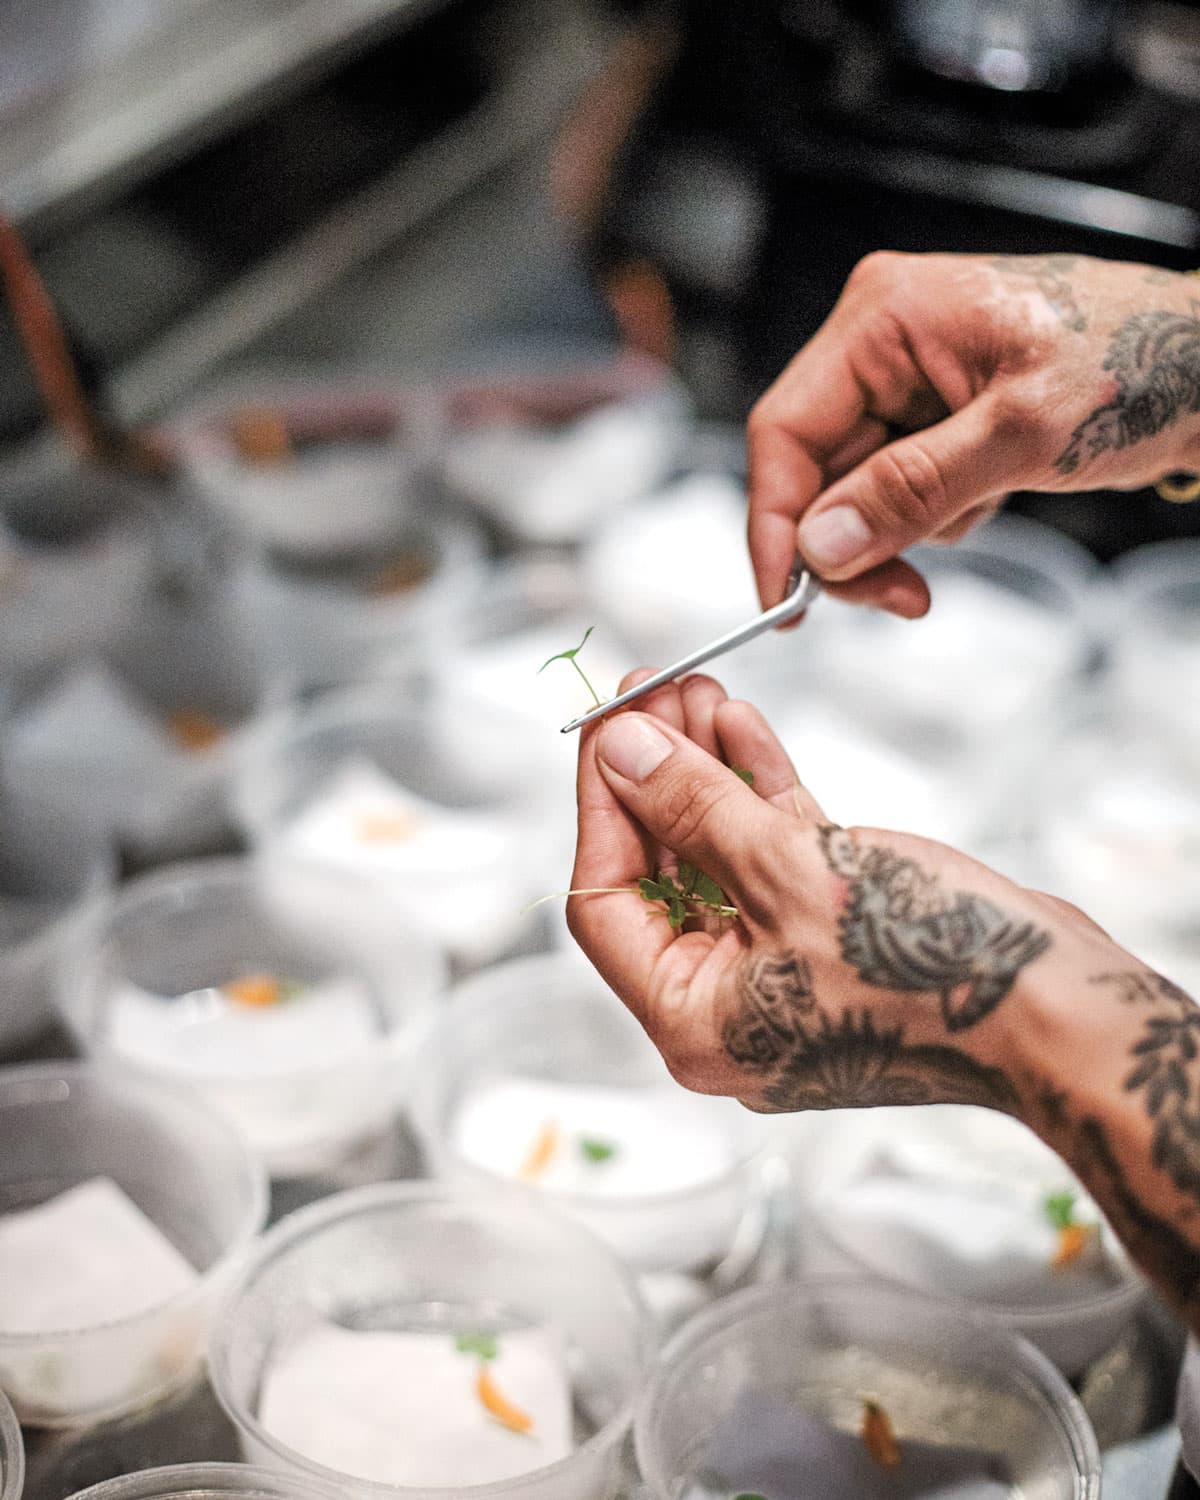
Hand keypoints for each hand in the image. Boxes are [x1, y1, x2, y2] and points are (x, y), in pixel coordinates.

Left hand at [569, 670, 1056, 1114]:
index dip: (601, 804)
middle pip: (661, 872)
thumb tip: (623, 752)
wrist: (1060, 1010)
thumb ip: (694, 808)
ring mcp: (780, 971)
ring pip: (717, 856)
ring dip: (705, 772)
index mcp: (692, 1022)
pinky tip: (742, 726)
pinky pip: (772, 857)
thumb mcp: (788, 871)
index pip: (606, 901)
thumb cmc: (930, 971)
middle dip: (654, 775)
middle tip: (650, 692)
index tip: (605, 727)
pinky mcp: (830, 935)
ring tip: (696, 688)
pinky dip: (758, 792)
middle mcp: (726, 1005)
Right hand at [747, 252, 1199, 613]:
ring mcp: (907, 381)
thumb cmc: (1140, 363)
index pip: (785, 431)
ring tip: (981, 511)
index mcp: (884, 317)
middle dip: (852, 542)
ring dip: (902, 532)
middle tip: (902, 597)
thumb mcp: (1021, 436)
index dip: (775, 523)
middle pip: (813, 470)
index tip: (785, 602)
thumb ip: (911, 492)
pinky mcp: (934, 415)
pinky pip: (896, 489)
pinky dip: (934, 516)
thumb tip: (821, 546)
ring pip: (853, 490)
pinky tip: (991, 494)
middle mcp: (882, 343)